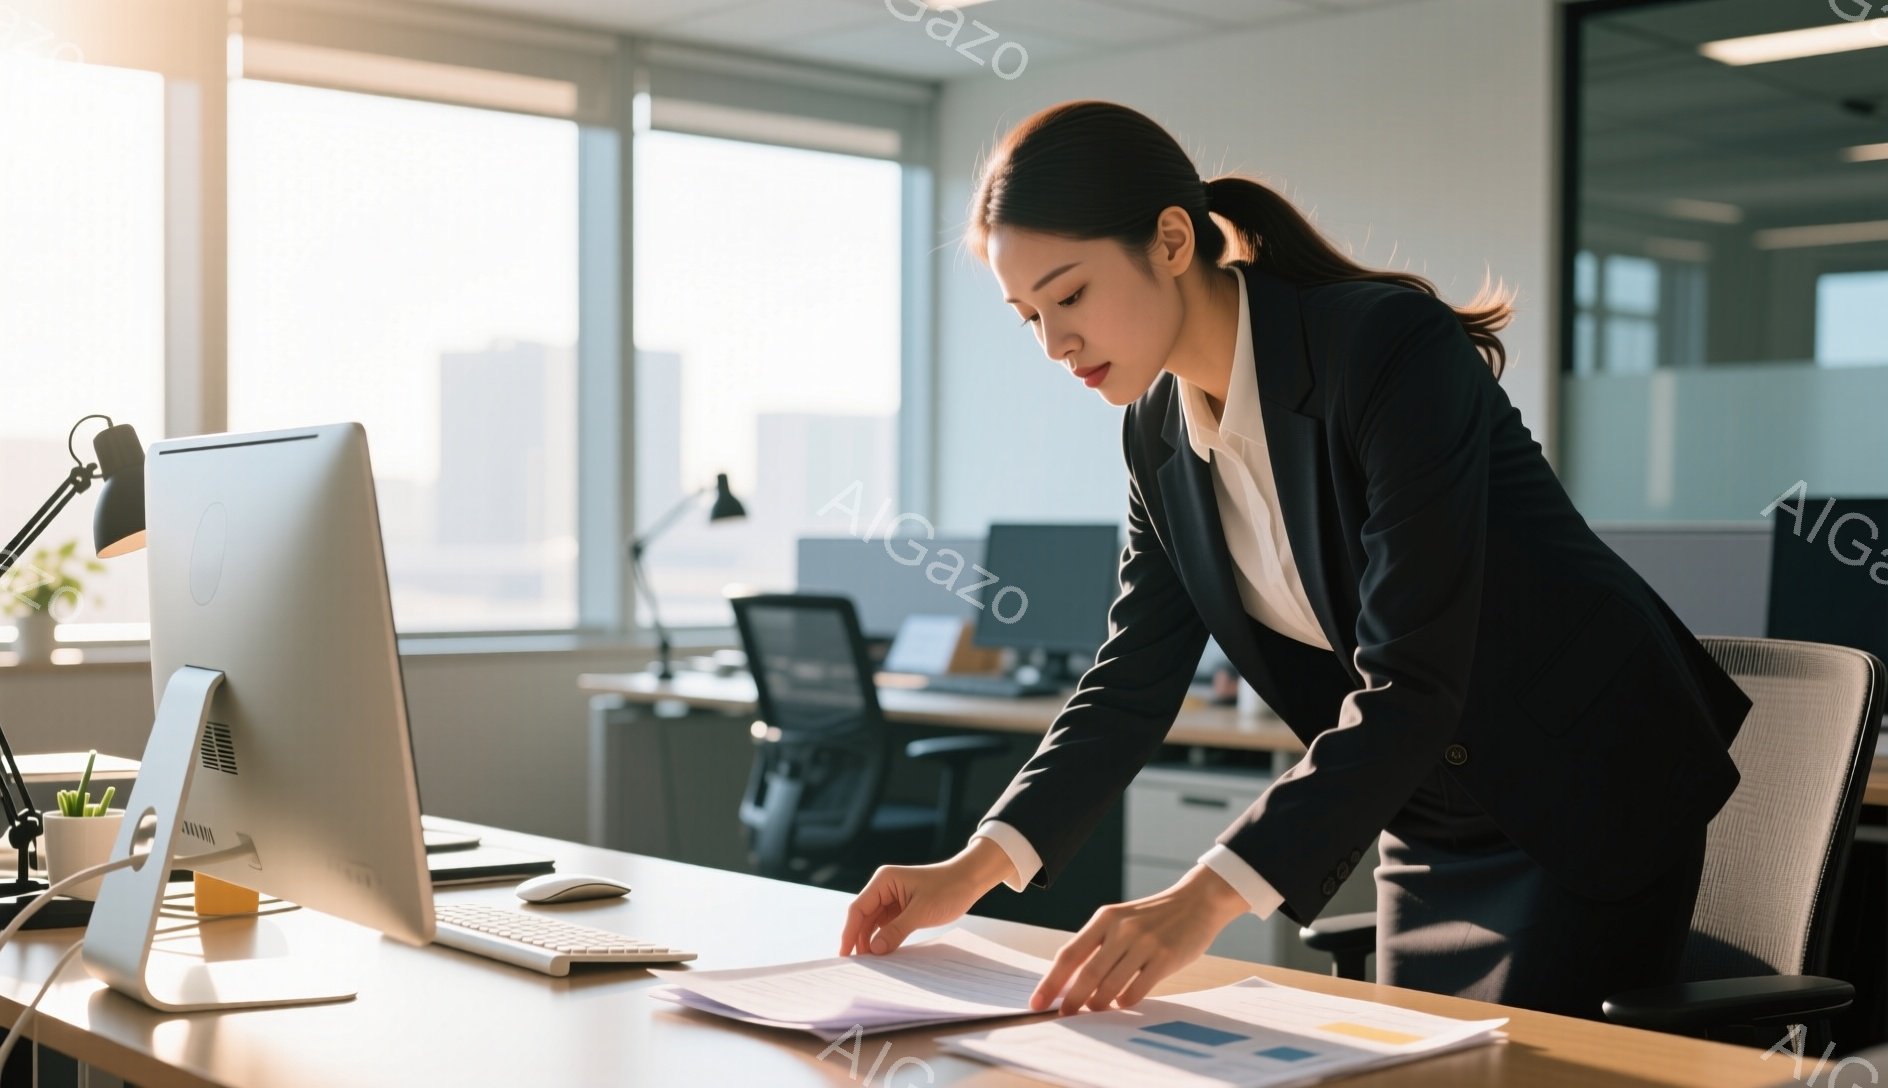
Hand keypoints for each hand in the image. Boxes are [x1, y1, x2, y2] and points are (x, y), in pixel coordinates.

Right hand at [840, 838, 1014, 956]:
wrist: (969, 880)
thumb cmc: (948, 889)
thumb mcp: (921, 912)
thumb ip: (896, 930)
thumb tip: (874, 950)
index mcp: (884, 881)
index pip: (858, 909)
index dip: (849, 932)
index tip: (845, 955)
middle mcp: (884, 888)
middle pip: (863, 917)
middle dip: (858, 939)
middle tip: (858, 965)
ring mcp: (892, 898)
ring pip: (873, 923)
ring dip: (870, 941)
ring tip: (869, 963)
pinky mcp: (901, 907)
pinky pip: (886, 925)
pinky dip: (883, 938)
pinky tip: (882, 953)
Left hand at [1030, 864, 1248, 1014]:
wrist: (1197, 901)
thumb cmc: (1153, 918)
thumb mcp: (1121, 921)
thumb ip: (1099, 946)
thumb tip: (1069, 983)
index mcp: (1105, 918)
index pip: (1069, 954)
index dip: (1050, 981)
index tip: (1037, 1002)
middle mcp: (1122, 929)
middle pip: (1087, 974)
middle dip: (1071, 1000)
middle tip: (1063, 1017)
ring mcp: (1144, 943)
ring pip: (1111, 985)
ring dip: (1098, 1005)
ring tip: (1093, 1012)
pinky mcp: (1165, 958)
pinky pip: (1137, 990)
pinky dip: (1124, 1003)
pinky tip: (1121, 1005)